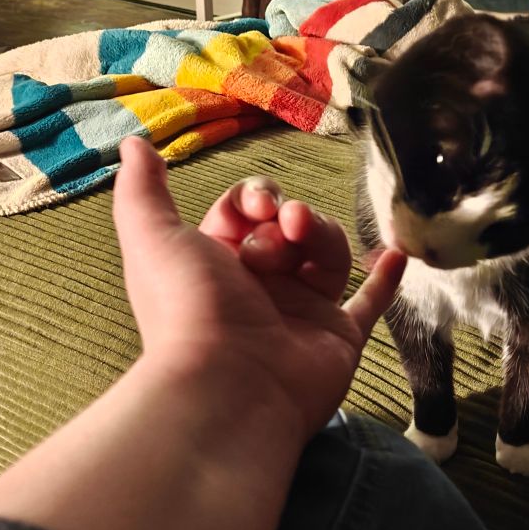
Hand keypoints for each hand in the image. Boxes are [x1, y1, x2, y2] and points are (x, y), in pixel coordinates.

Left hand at [112, 137, 404, 434]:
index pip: (247, 208)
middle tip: (285, 229)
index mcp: (217, 263)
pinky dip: (384, 280)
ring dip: (324, 236)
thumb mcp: (154, 238)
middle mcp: (259, 286)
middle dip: (289, 216)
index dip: (255, 197)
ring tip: (308, 242)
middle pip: (289, 224)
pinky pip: (368, 303)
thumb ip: (143, 191)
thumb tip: (133, 143)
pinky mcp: (339, 335)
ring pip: (327, 251)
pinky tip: (395, 254)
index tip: (257, 205)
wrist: (230, 386)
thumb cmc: (189, 309)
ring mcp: (302, 310)